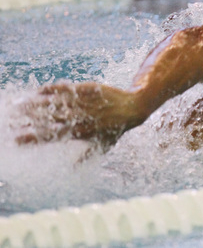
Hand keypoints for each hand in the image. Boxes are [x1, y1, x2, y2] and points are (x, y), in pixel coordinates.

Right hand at [13, 82, 137, 145]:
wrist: (134, 107)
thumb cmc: (117, 129)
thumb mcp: (103, 145)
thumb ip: (85, 156)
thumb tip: (71, 169)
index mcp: (81, 133)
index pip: (53, 136)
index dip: (34, 138)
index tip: (17, 139)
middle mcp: (82, 118)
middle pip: (50, 118)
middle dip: (29, 119)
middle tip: (10, 118)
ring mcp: (85, 103)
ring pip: (57, 103)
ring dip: (37, 104)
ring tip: (19, 104)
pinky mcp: (90, 90)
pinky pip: (69, 89)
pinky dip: (55, 89)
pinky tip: (40, 90)